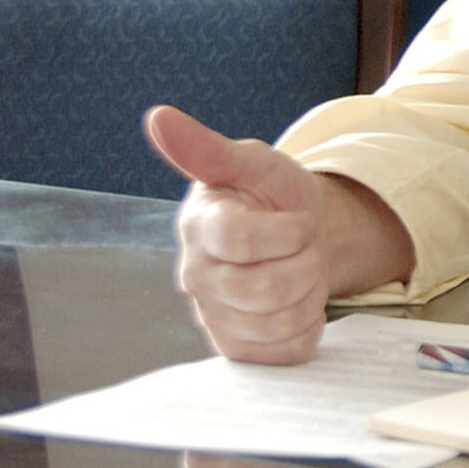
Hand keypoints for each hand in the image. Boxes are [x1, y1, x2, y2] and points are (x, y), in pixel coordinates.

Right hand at [145, 104, 330, 363]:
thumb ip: (209, 149)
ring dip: (310, 292)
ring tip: (300, 269)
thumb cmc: (273, 195)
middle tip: (304, 245)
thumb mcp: (255, 163)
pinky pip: (287, 350)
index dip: (288, 230)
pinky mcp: (237, 348)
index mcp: (198, 226)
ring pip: (280, 321)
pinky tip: (297, 302)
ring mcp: (213, 316)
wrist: (299, 234)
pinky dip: (308, 326)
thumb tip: (157, 117)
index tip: (300, 219)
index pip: (240, 239)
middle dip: (306, 262)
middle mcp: (195, 276)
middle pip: (265, 288)